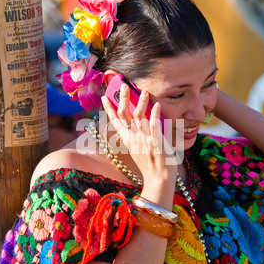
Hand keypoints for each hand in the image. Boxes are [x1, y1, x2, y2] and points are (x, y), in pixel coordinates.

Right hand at [101, 84, 176, 204]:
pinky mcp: (156, 142)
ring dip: (141, 102)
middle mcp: (133, 139)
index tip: (104, 96)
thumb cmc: (150, 164)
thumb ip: (136, 135)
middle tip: (123, 85)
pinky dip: (155, 114)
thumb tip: (138, 120)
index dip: (109, 108)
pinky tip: (157, 105)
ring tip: (144, 91)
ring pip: (139, 116)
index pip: (115, 121)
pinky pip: (154, 125)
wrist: (158, 179)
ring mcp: (144, 140)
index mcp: (127, 140)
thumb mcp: (138, 149)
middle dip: (123, 98)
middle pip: (124, 114)